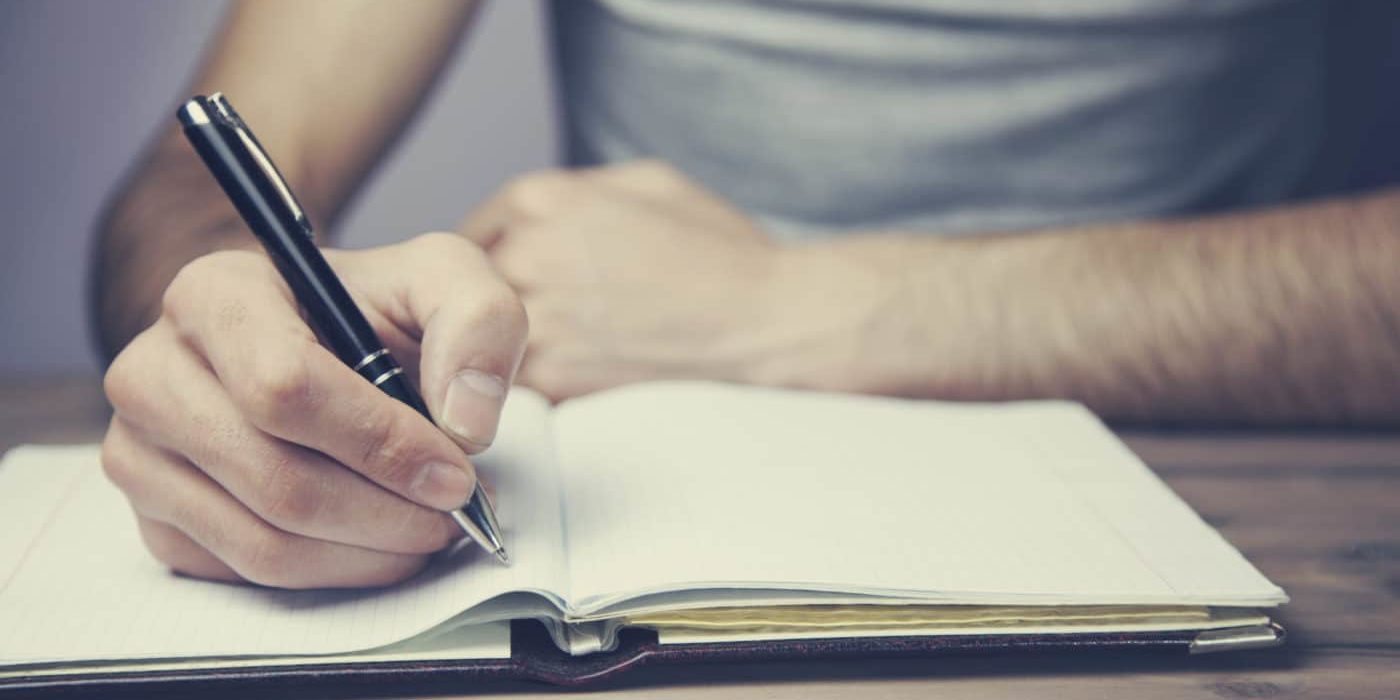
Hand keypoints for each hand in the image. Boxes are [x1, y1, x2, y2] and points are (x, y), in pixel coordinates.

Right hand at [101, 233, 527, 587]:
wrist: (334, 353)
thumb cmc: (380, 315)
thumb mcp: (446, 282)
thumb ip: (478, 322)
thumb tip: (466, 421)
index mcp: (214, 295)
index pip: (284, 387)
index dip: (380, 443)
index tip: (455, 473)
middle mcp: (153, 372)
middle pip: (276, 479)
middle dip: (386, 511)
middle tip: (454, 514)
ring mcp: (141, 453)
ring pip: (263, 542)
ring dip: (368, 552)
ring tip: (428, 528)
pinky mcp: (157, 519)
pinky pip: (247, 575)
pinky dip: (333, 572)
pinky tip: (378, 540)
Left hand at [460, 161, 779, 399]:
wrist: (766, 323)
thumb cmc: (721, 252)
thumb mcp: (649, 183)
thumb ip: (576, 192)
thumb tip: (535, 218)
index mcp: (542, 199)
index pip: (472, 235)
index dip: (486, 267)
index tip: (502, 290)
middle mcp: (526, 254)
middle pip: (466, 290)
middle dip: (486, 310)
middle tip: (517, 330)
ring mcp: (535, 320)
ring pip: (481, 342)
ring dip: (498, 354)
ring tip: (547, 362)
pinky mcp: (555, 380)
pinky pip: (513, 385)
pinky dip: (529, 388)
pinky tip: (571, 386)